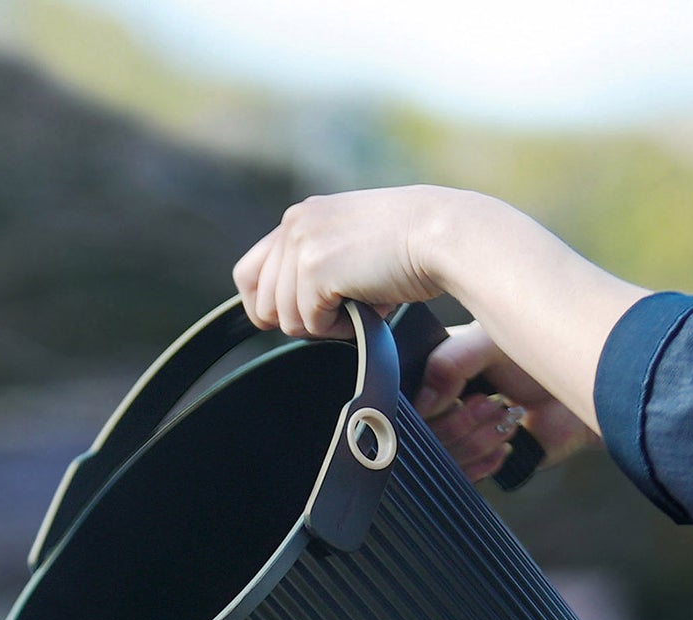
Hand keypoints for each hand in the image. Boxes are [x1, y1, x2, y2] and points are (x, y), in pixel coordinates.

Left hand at [232, 188, 444, 337]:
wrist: (444, 234)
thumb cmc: (411, 247)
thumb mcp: (349, 248)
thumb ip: (313, 269)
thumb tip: (287, 316)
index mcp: (300, 217)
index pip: (248, 273)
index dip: (264, 307)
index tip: (291, 320)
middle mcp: (294, 223)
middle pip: (262, 303)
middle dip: (299, 320)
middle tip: (340, 311)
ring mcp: (302, 243)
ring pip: (285, 319)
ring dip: (324, 325)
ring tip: (359, 304)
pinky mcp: (315, 268)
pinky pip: (310, 324)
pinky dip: (340, 328)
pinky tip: (366, 306)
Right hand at [417, 322, 597, 482]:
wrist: (592, 388)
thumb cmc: (547, 352)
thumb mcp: (490, 341)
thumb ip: (447, 360)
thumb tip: (422, 403)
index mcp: (440, 370)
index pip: (409, 400)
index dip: (427, 405)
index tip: (456, 396)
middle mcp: (447, 403)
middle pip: (424, 434)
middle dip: (461, 421)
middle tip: (492, 403)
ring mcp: (463, 434)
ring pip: (443, 456)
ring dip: (478, 439)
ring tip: (506, 417)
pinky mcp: (482, 461)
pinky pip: (462, 477)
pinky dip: (484, 462)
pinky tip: (507, 443)